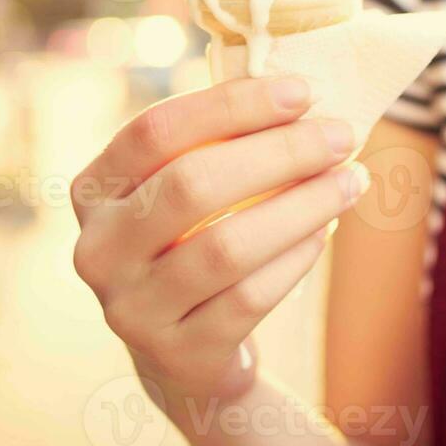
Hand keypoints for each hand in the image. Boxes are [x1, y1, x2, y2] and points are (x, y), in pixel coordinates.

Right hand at [72, 76, 369, 397]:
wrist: (186, 354)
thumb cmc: (194, 244)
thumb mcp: (184, 193)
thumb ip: (220, 145)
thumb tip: (304, 101)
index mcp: (94, 189)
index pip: (155, 130)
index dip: (231, 105)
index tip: (302, 91)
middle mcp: (99, 249)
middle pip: (192, 184)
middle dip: (279, 152)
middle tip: (341, 136)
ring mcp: (132, 309)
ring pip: (226, 246)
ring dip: (302, 205)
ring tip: (351, 181)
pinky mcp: (178, 354)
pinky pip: (249, 297)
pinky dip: (295, 258)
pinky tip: (325, 232)